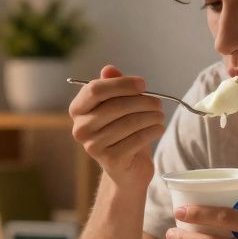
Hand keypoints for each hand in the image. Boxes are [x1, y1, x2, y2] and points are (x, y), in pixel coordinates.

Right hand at [69, 65, 164, 189]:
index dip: (122, 84)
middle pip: (115, 106)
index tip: (143, 85)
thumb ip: (113, 86)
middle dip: (142, 102)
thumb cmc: (122, 131)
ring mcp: (93, 146)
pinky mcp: (110, 160)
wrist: (126, 168)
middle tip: (158, 103)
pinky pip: (136, 139)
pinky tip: (158, 129)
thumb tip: (109, 69)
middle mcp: (80, 128)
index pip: (95, 90)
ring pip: (128, 123)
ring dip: (151, 117)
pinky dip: (152, 131)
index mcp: (78, 109)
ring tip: (159, 116)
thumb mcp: (117, 105)